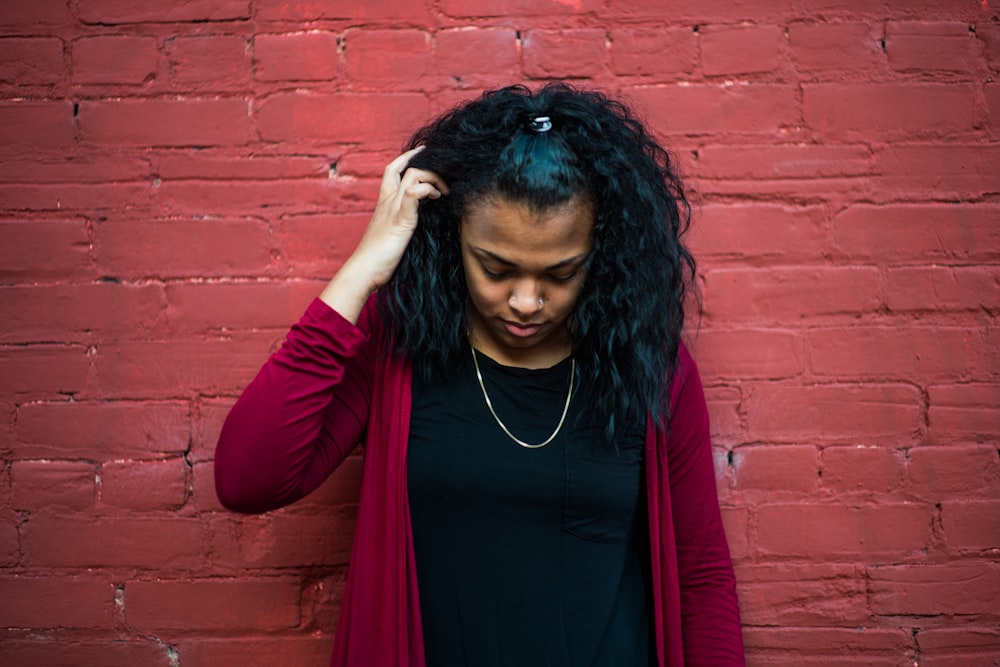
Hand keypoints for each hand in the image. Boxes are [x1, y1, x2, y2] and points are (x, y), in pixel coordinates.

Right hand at [351, 146, 448, 288]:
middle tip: (444, 174)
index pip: (392, 170)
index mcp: (384, 203)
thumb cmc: (378, 258)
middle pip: (404, 167)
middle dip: (426, 164)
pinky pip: (414, 192)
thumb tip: (418, 220)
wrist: (364, 270)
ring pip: (413, 175)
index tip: (423, 153)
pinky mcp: (401, 219)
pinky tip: (436, 198)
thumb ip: (401, 221)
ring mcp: (393, 208)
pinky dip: (428, 190)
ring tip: (443, 192)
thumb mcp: (391, 233)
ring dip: (433, 178)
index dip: (407, 158)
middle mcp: (387, 201)